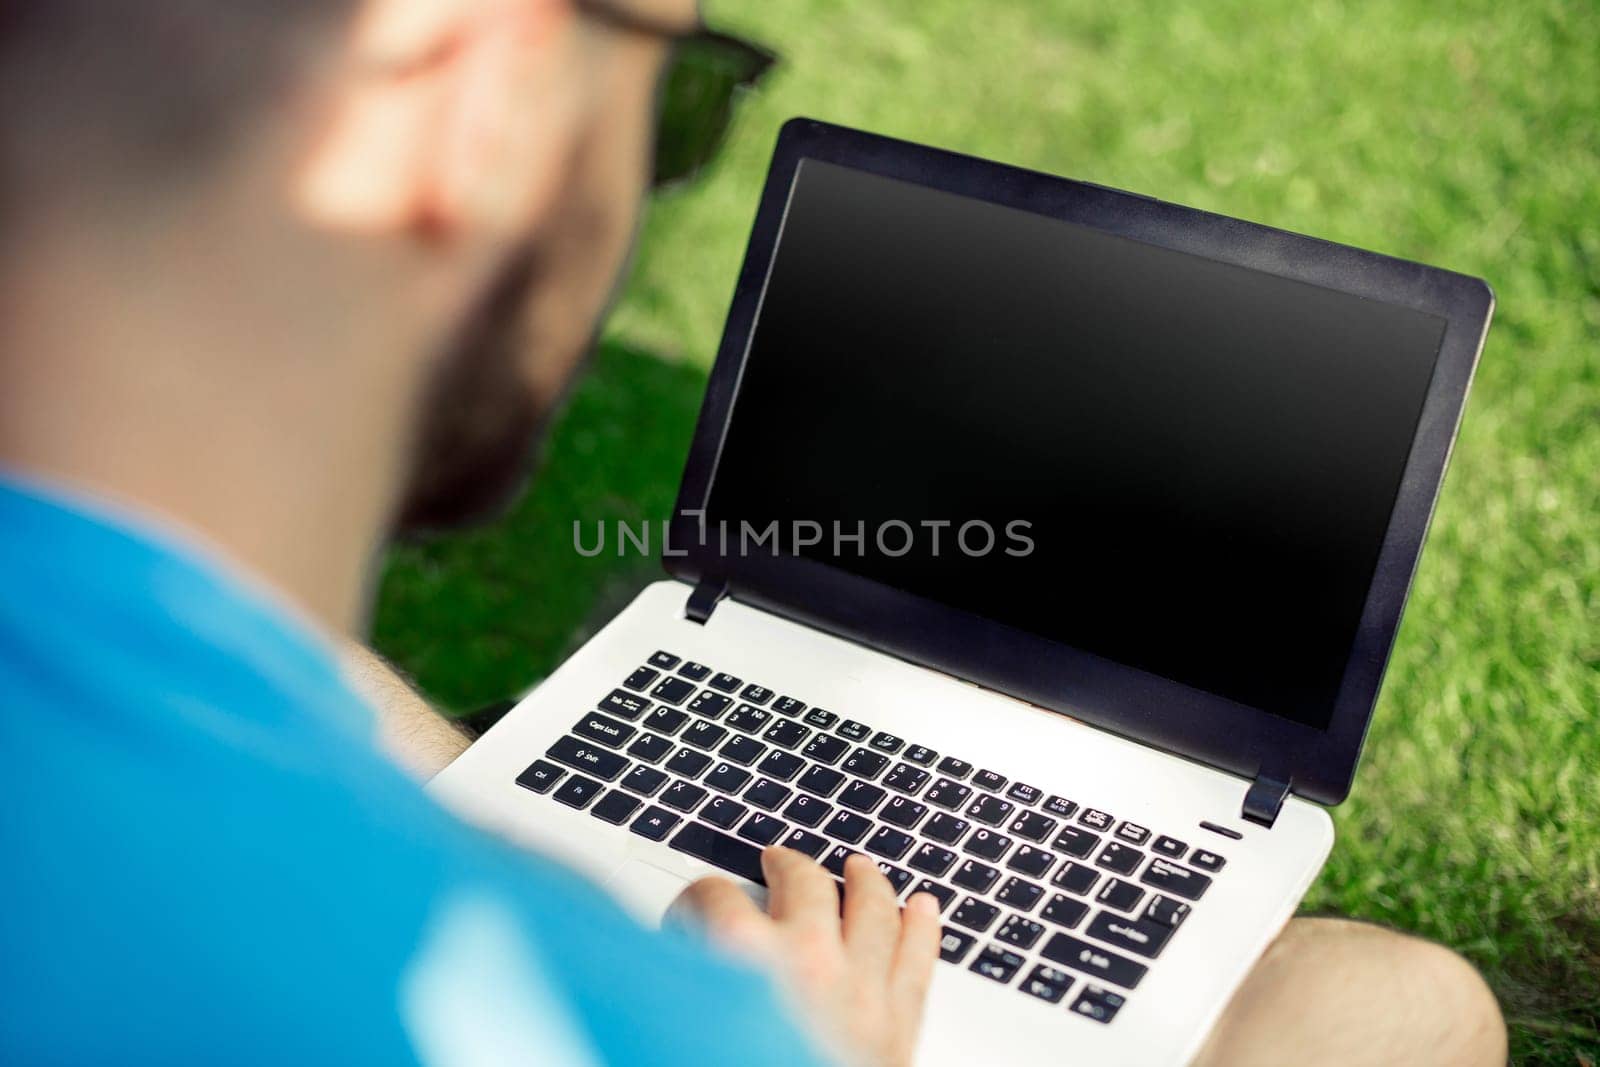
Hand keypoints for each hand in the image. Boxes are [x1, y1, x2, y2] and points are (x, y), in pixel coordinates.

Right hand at [675, 847, 941, 1066]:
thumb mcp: (680, 1034)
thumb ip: (675, 998)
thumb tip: (650, 981)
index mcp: (738, 963)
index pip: (711, 898)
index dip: (695, 902)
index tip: (693, 914)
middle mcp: (805, 961)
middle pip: (801, 883)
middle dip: (786, 867)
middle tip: (777, 861)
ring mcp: (861, 990)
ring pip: (871, 907)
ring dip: (864, 880)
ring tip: (860, 866)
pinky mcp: (899, 1027)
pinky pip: (918, 959)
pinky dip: (922, 928)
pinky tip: (923, 908)